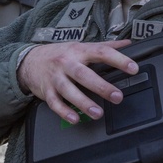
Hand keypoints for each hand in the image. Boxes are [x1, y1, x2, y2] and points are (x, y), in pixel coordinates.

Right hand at [18, 40, 137, 123]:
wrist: (29, 61)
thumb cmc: (59, 54)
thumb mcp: (81, 46)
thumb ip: (105, 46)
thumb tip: (128, 43)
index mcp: (79, 51)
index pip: (101, 52)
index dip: (118, 59)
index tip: (133, 68)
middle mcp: (66, 63)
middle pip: (84, 74)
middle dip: (101, 86)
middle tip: (117, 96)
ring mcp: (55, 77)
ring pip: (69, 90)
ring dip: (83, 102)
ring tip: (98, 113)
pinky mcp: (47, 91)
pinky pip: (55, 103)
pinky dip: (64, 112)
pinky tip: (75, 119)